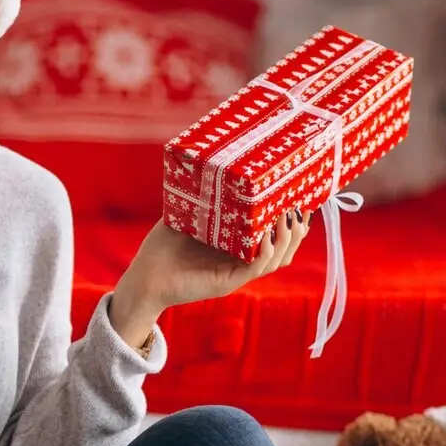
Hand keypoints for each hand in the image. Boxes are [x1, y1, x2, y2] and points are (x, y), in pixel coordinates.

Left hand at [109, 211, 311, 346]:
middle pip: (284, 249)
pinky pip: (255, 269)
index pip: (275, 237)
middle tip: (300, 207)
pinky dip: (266, 253)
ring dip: (287, 239)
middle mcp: (241, 261)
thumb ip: (202, 196)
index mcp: (238, 247)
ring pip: (276, 259)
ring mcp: (236, 273)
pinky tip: (268, 238)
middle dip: (297, 230)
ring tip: (289, 218)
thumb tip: (213, 163)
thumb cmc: (162, 247)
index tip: (301, 199)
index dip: (293, 222)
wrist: (144, 277)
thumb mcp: (187, 215)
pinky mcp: (226, 282)